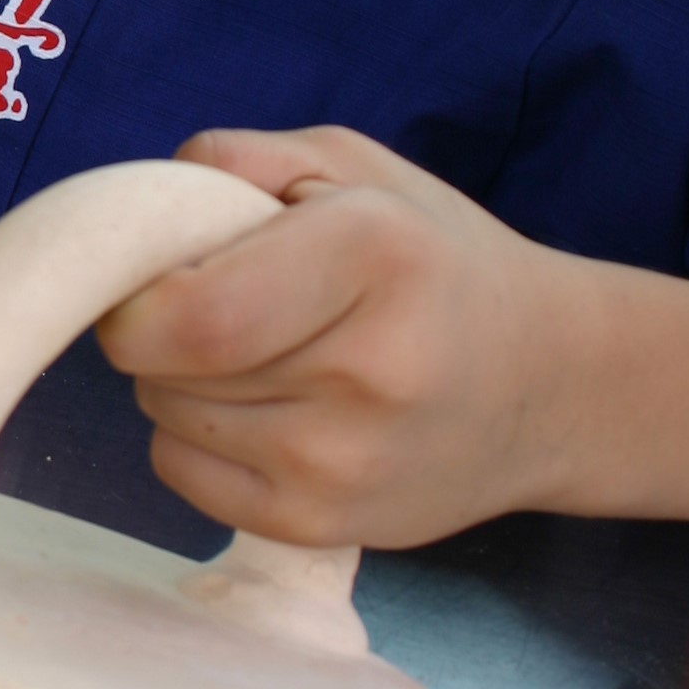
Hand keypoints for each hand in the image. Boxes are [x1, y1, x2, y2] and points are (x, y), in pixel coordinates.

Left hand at [95, 126, 587, 548]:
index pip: (192, 314)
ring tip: (265, 358)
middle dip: (162, 329)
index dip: (139, 298)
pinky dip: (196, 439)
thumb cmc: (432, 261)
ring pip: (164, 417)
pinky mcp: (320, 526)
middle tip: (227, 306)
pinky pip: (179, 473)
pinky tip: (268, 413)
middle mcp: (367, 371)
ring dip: (181, 382)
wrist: (549, 384)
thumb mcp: (353, 169)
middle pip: (165, 364)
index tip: (155, 278)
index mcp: (374, 257)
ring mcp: (344, 464)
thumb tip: (140, 206)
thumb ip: (239, 161)